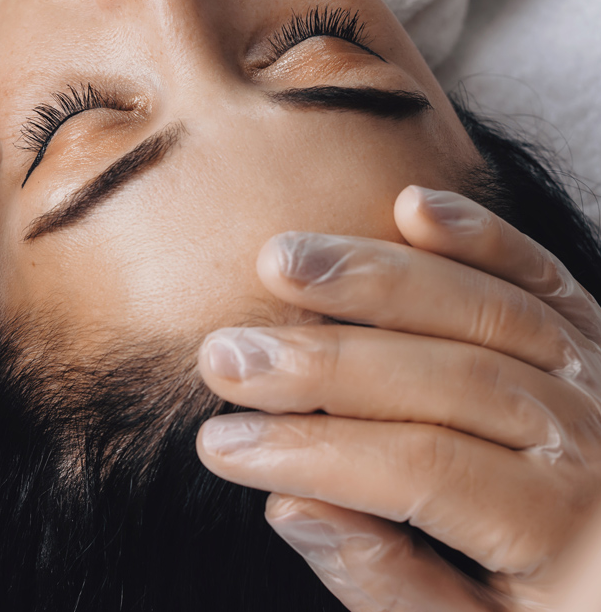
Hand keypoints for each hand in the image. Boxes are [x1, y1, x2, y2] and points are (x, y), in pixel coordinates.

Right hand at [196, 185, 600, 610]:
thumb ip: (389, 584)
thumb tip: (289, 504)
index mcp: (566, 531)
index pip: (418, 468)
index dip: (310, 453)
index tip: (218, 444)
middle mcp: (590, 435)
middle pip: (443, 375)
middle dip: (321, 361)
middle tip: (225, 354)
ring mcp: (597, 370)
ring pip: (479, 305)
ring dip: (375, 274)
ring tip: (281, 260)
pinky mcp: (590, 329)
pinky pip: (538, 271)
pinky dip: (479, 233)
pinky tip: (411, 205)